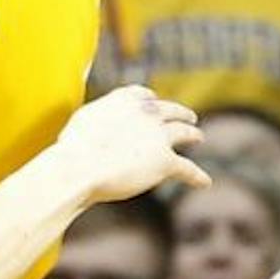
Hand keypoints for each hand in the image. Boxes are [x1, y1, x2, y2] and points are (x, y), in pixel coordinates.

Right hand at [56, 86, 210, 201]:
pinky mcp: (165, 160)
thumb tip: (90, 129)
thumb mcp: (83, 122)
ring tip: (198, 137)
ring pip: (183, 132)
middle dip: (180, 112)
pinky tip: (205, 182)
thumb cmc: (74, 147)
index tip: (154, 101)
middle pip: (169, 110)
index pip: (143, 96)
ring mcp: (158, 135)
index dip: (151, 100)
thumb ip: (95, 120)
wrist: (82, 164)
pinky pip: (186, 168)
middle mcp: (146, 113)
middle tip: (189, 117)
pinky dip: (197, 176)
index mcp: (125, 100)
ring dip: (192, 134)